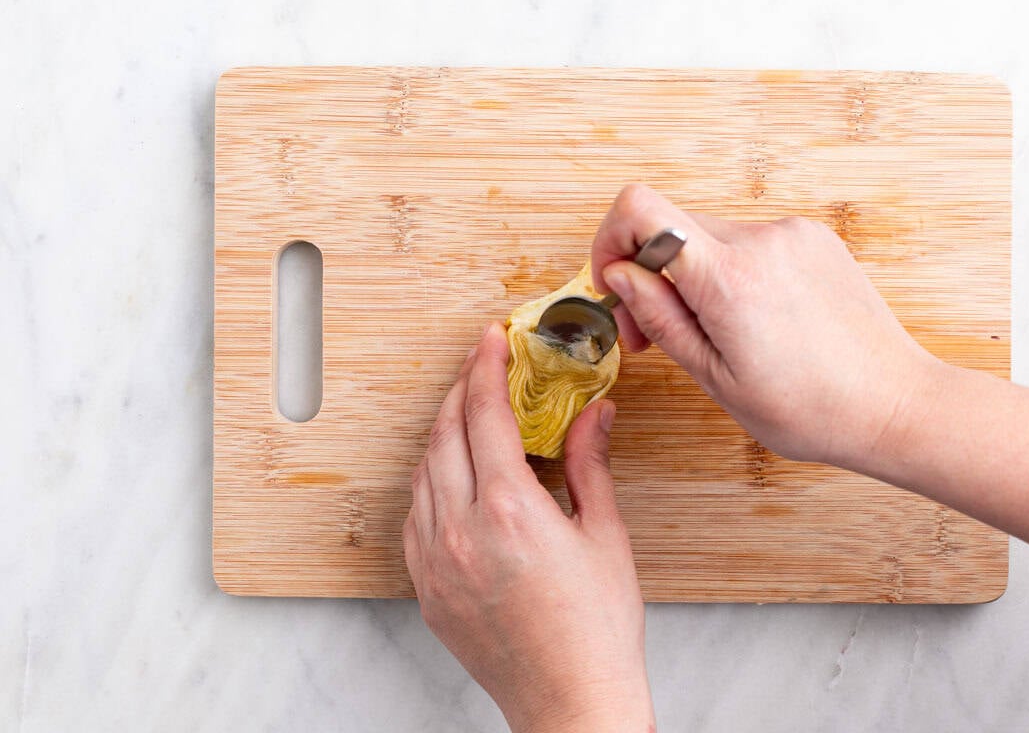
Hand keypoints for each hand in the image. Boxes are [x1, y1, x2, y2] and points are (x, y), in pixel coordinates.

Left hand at [404, 323, 653, 732]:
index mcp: (510, 510)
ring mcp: (436, 562)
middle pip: (445, 434)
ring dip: (442, 434)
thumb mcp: (605, 535)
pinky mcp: (428, 589)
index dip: (487, 368)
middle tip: (480, 368)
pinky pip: (415, 516)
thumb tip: (594, 415)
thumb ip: (591, 465)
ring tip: (468, 417)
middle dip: (461, 391)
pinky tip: (452, 478)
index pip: (486, 415)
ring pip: (422, 473)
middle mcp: (462, 531)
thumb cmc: (596, 630)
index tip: (490, 341)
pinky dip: (429, 482)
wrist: (571, 701)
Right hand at [591, 184, 940, 468]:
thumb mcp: (717, 378)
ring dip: (696, 277)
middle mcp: (761, 240)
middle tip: (657, 334)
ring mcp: (792, 234)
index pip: (640, 208)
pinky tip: (756, 321)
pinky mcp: (814, 237)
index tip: (614, 283)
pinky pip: (750, 243)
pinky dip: (735, 273)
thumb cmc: (811, 409)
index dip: (610, 240)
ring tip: (717, 334)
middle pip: (671, 227)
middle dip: (651, 275)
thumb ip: (661, 317)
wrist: (894, 404)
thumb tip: (619, 275)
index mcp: (729, 278)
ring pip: (710, 237)